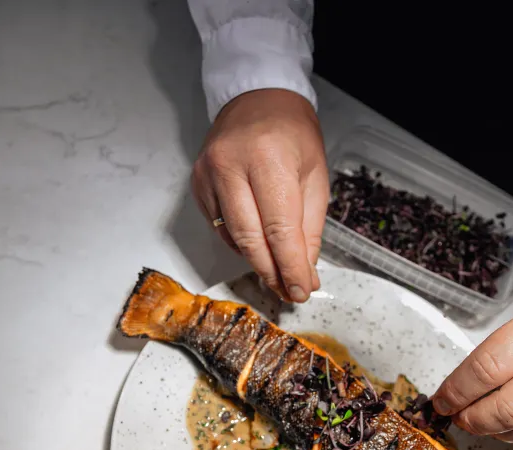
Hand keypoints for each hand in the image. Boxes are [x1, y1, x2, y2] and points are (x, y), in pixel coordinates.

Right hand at [192, 88, 327, 302]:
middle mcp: (231, 165)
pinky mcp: (197, 182)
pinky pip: (219, 225)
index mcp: (269, 159)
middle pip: (250, 238)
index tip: (301, 290)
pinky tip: (257, 245)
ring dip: (257, 261)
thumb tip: (305, 272)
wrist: (257, 97)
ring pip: (232, 236)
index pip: (279, 229)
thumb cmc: (292, 133)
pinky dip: (240, 242)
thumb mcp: (315, 175)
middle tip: (288, 290)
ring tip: (278, 274)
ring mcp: (208, 173)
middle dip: (272, 272)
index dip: (290, 267)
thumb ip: (309, 228)